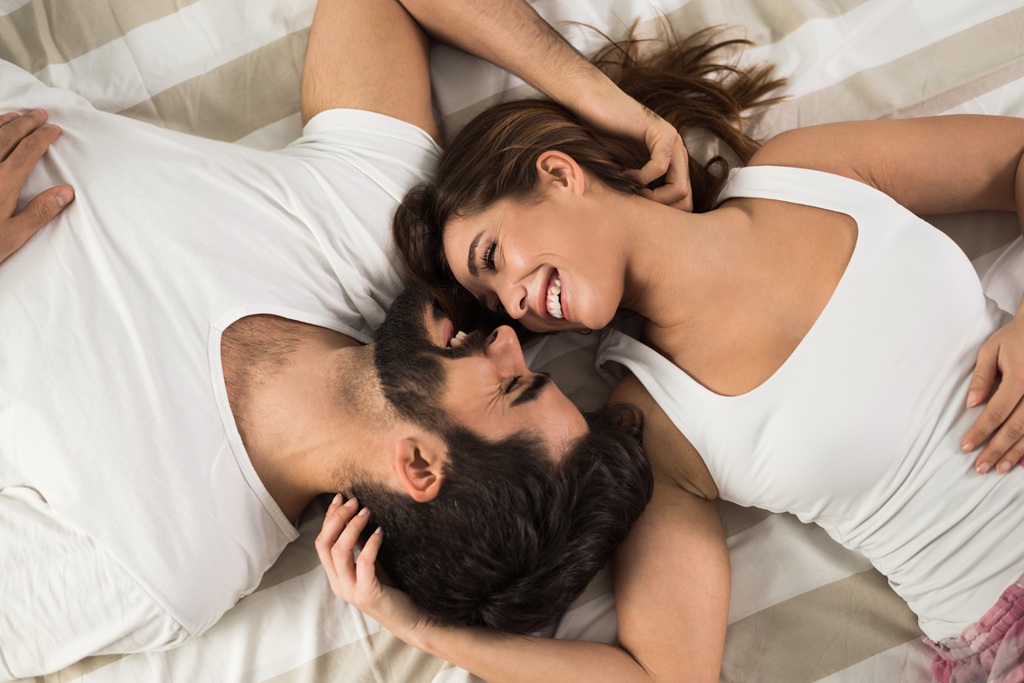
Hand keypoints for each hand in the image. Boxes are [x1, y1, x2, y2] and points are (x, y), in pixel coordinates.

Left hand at [0, 109, 72, 263]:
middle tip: (40, 114)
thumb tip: (66, 192)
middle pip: (7, 137)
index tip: (54, 129)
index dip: (42, 138)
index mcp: (3, 183)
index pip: (27, 152)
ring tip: (15, 115)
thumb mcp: (12, 236)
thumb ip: (39, 212)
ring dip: (3, 122)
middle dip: (26, 123)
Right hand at [315, 495, 432, 644]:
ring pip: (339, 552)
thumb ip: (360, 545)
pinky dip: (369, 543)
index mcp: (336, 576)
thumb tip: (356, 516)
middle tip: (353, 501)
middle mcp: (338, 583)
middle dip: (337, 518)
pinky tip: (380, 532)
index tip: (340, 498)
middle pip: (325, 544)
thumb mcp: (371, 563)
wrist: (410, 619)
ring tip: (366, 511)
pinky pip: (363, 562)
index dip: (329, 518)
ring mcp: (350, 590)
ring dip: (352, 527)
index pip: (322, 542)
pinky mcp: (367, 593)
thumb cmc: (391, 589)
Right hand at [574, 85, 691, 210]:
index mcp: (673, 164)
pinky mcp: (661, 132)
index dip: (661, 215)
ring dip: (651, 197)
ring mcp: (673, 141)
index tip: (636, 213)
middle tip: (634, 207)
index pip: (683, 202)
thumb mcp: (623, 173)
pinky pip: (659, 167)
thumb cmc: (601, 139)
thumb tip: (645, 226)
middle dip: (659, 211)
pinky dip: (640, 178)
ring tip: (629, 191)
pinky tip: (623, 174)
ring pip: (678, 188)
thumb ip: (638, 191)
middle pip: (686, 199)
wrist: (592, 104)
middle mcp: (678, 153)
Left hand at [961, 314, 1023, 472]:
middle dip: (997, 450)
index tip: (966, 447)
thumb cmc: (1015, 338)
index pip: (997, 412)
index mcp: (1020, 377)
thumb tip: (972, 404)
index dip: (981, 431)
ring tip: (1000, 468)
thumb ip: (982, 377)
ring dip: (1017, 453)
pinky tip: (1022, 459)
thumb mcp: (991, 350)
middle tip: (981, 467)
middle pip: (1017, 428)